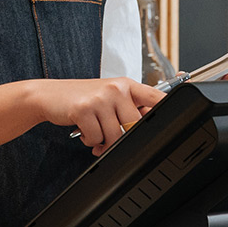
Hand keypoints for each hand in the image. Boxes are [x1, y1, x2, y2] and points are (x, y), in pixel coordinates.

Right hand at [35, 77, 164, 154]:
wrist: (48, 95)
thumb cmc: (80, 98)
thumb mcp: (108, 98)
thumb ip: (128, 109)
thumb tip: (149, 127)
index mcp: (126, 85)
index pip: (156, 97)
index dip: (167, 110)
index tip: (179, 119)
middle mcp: (115, 88)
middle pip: (135, 125)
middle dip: (121, 138)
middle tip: (109, 137)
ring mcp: (100, 97)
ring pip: (115, 135)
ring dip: (103, 142)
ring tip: (94, 133)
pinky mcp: (84, 109)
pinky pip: (96, 137)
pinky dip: (90, 140)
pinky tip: (84, 130)